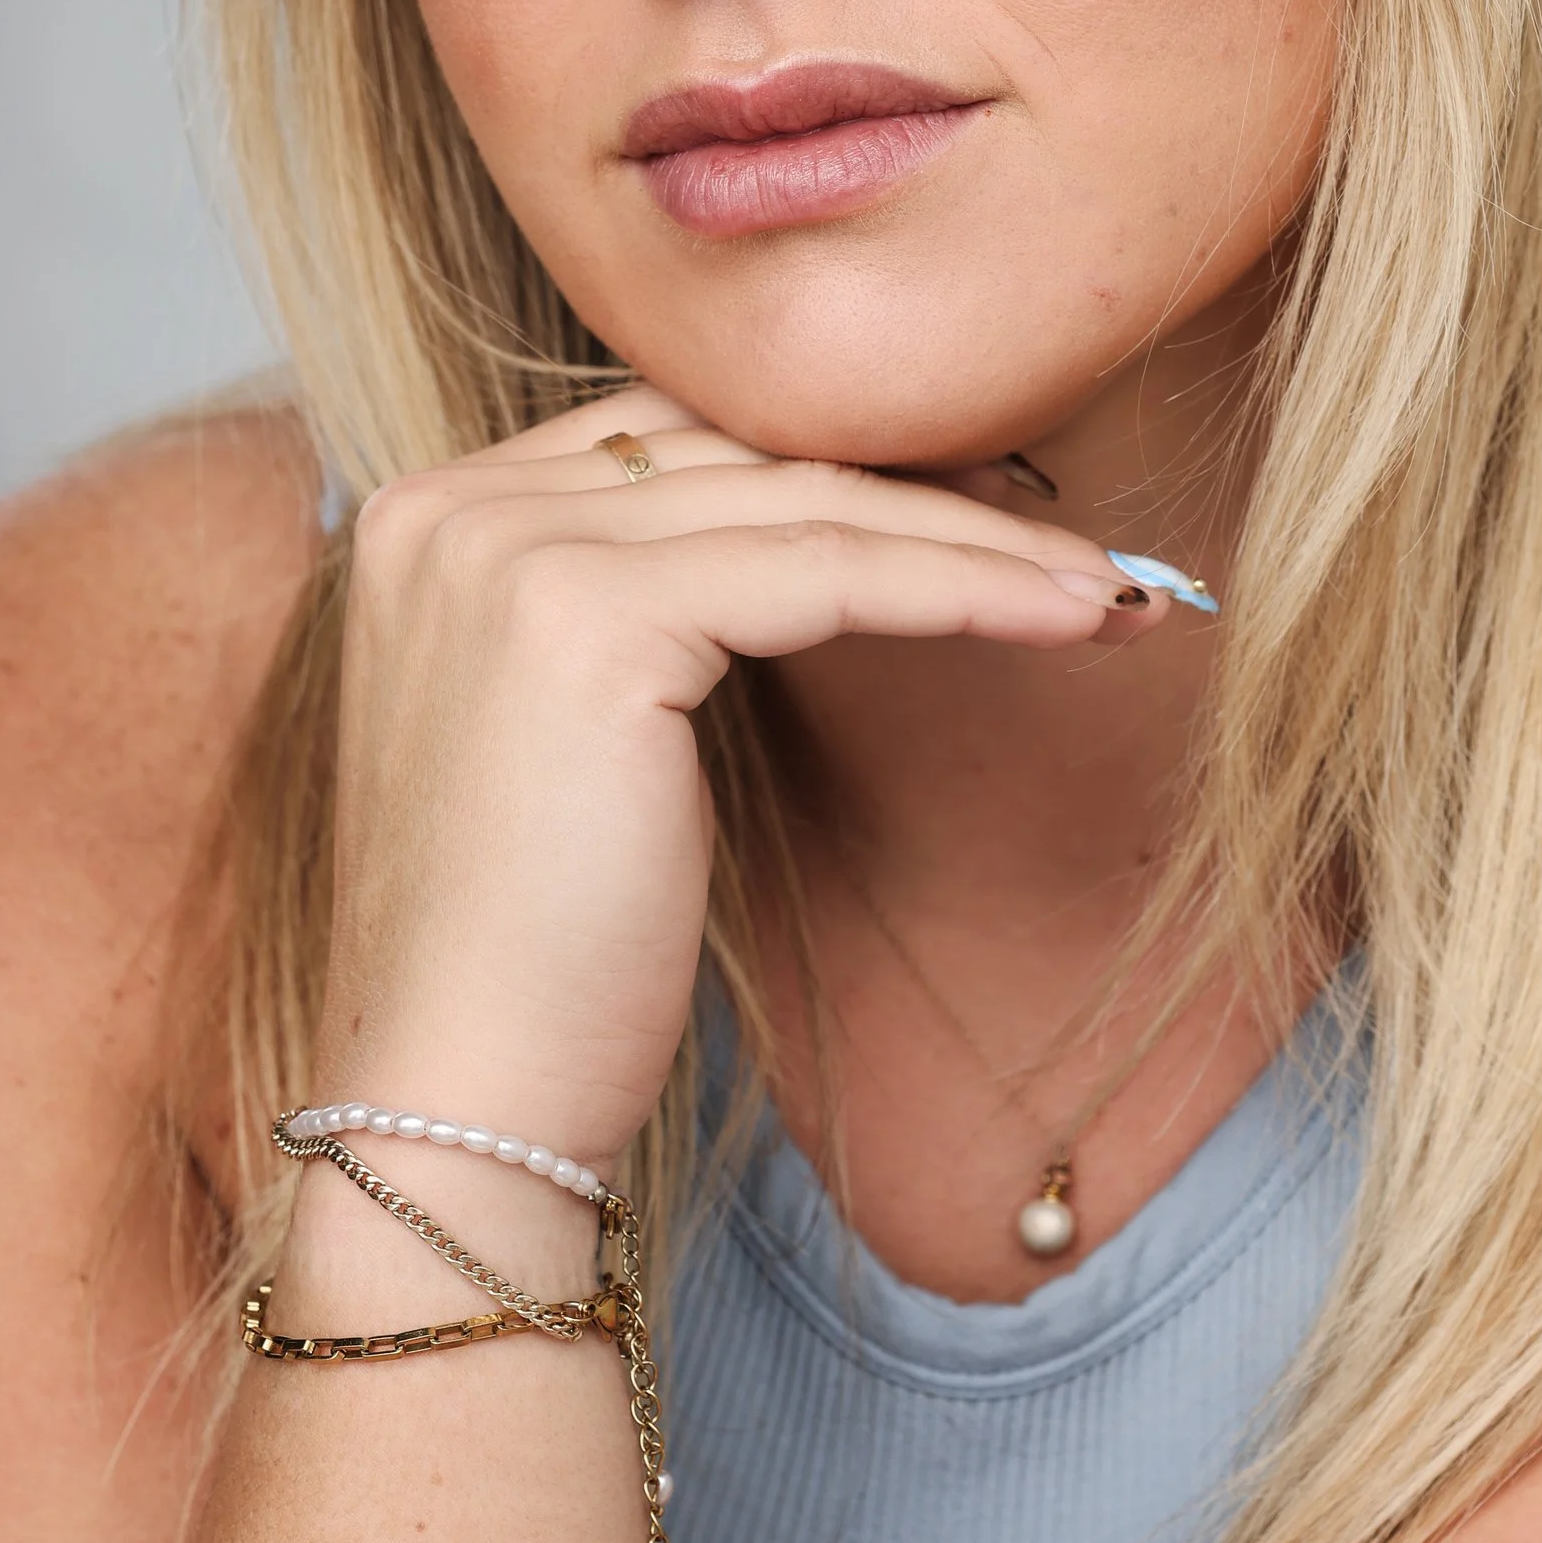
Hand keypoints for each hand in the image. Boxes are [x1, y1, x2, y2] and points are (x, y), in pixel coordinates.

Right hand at [317, 393, 1161, 1163]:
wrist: (460, 1103)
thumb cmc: (545, 961)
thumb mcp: (586, 739)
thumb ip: (648, 608)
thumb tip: (818, 539)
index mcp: (428, 520)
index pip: (678, 439)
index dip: (845, 467)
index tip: (995, 514)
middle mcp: (446, 508)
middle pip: (745, 453)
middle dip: (931, 489)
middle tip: (1081, 543)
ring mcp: (503, 552)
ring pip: (806, 507)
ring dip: (985, 539)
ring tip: (1113, 590)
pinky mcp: (584, 616)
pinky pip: (827, 571)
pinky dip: (965, 585)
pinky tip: (1072, 615)